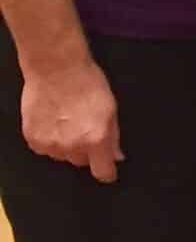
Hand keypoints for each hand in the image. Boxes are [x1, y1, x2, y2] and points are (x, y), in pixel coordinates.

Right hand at [19, 52, 120, 182]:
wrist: (56, 69)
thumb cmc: (87, 83)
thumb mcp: (110, 109)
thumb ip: (113, 136)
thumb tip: (116, 156)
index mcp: (95, 139)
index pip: (102, 171)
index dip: (107, 172)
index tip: (108, 170)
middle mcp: (72, 146)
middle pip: (81, 162)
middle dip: (86, 151)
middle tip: (85, 129)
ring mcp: (50, 144)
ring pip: (62, 156)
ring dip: (66, 146)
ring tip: (67, 121)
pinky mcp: (32, 138)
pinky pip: (44, 149)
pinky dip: (49, 140)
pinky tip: (53, 122)